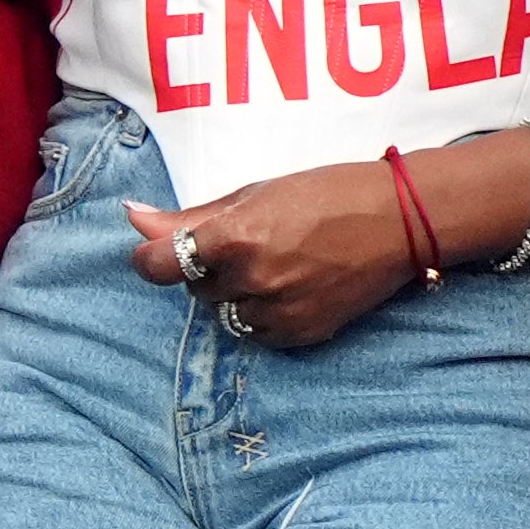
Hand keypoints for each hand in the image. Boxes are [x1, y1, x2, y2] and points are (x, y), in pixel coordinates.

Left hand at [126, 162, 417, 347]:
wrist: (397, 221)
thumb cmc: (327, 192)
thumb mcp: (256, 193)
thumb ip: (191, 215)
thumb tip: (132, 218)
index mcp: (236, 236)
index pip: (159, 265)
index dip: (150, 259)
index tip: (156, 252)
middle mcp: (252, 280)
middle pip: (193, 287)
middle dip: (207, 268)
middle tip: (248, 240)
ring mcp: (277, 313)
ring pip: (224, 314)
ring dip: (234, 292)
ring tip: (274, 261)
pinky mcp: (299, 336)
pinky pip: (256, 333)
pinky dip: (262, 312)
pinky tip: (291, 284)